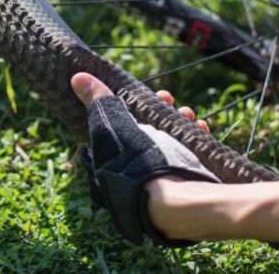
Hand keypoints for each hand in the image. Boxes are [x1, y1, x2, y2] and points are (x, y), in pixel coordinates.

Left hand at [71, 72, 218, 245]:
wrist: (173, 201)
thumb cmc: (137, 162)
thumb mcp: (113, 126)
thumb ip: (98, 103)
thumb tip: (77, 77)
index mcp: (113, 157)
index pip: (119, 126)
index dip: (131, 105)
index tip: (144, 91)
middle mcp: (134, 167)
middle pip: (147, 130)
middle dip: (159, 109)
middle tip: (167, 97)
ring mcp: (160, 175)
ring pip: (171, 139)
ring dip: (180, 120)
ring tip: (187, 112)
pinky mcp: (184, 180)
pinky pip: (190, 153)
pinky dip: (196, 137)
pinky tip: (202, 128)